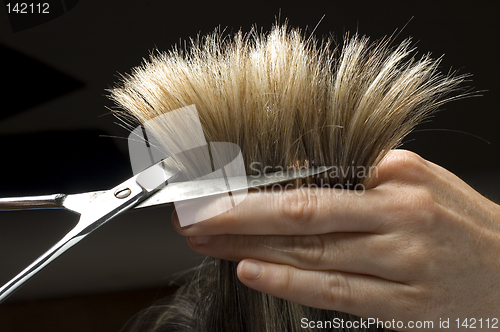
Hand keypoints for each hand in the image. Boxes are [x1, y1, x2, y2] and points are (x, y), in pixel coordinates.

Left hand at [172, 150, 499, 330]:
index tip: (216, 193)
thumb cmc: (457, 221)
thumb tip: (295, 175)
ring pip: (310, 254)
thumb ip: (359, 174)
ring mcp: (400, 263)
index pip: (310, 183)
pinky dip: (289, 281)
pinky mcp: (402, 306)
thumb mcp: (416, 179)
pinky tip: (250, 270)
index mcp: (397, 178)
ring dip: (250, 248)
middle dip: (238, 217)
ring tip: (208, 242)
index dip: (256, 190)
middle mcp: (397, 217)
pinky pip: (335, 292)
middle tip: (193, 217)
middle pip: (300, 215)